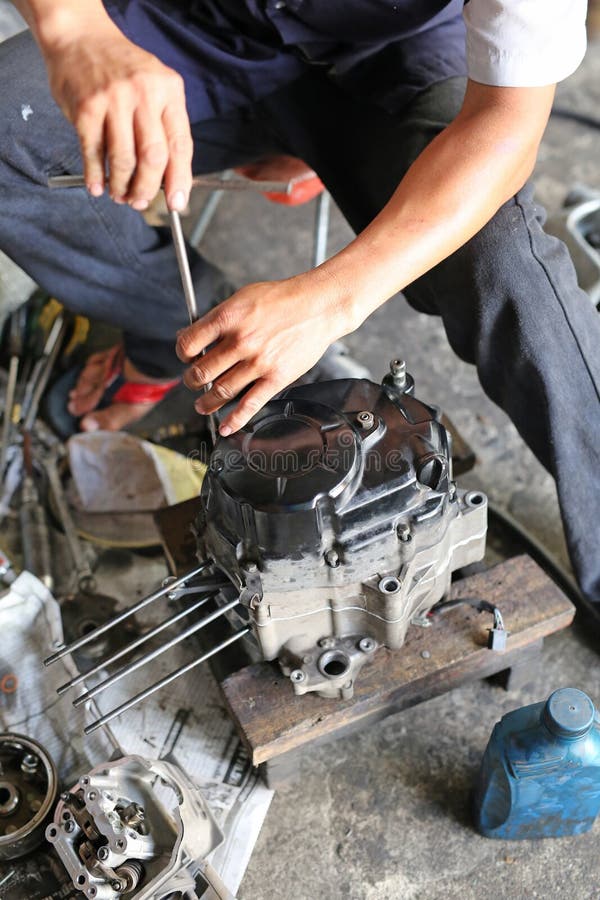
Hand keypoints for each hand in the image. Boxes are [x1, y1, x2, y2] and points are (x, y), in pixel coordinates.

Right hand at [42, 16, 192, 210]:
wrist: (81, 36)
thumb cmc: (121, 68)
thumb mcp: (155, 86)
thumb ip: (164, 126)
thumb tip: (170, 178)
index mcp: (168, 91)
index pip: (181, 145)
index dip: (180, 180)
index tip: (177, 202)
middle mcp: (144, 94)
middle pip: (153, 158)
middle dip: (147, 189)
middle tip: (140, 202)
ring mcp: (114, 101)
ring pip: (124, 160)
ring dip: (122, 186)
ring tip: (119, 195)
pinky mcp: (86, 109)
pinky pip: (94, 153)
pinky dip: (96, 176)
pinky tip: (97, 186)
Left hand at [176, 273, 355, 434]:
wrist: (318, 306)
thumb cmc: (282, 299)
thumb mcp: (242, 298)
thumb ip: (217, 319)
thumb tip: (190, 336)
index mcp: (228, 318)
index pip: (189, 344)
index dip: (182, 354)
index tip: (186, 357)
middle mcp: (241, 341)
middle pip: (202, 372)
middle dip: (191, 381)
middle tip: (192, 382)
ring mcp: (258, 363)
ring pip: (221, 392)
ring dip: (206, 403)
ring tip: (202, 405)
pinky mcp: (276, 378)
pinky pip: (250, 405)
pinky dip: (234, 420)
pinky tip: (225, 427)